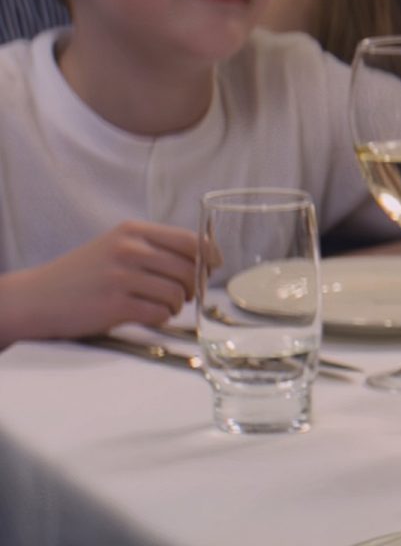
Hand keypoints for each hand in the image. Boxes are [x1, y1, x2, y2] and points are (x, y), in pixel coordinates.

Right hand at [4, 222, 198, 340]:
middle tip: (188, 294)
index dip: (209, 253)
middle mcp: (130, 249)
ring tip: (167, 307)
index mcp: (133, 231)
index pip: (188, 239)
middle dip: (194, 284)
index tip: (215, 265)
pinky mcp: (113, 305)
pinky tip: (154, 316)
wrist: (36, 297)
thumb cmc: (82, 273)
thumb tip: (199, 258)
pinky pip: (158, 313)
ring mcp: (122, 277)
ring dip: (177, 304)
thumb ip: (152, 247)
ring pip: (175, 292)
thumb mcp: (115, 245)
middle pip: (187, 267)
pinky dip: (162, 317)